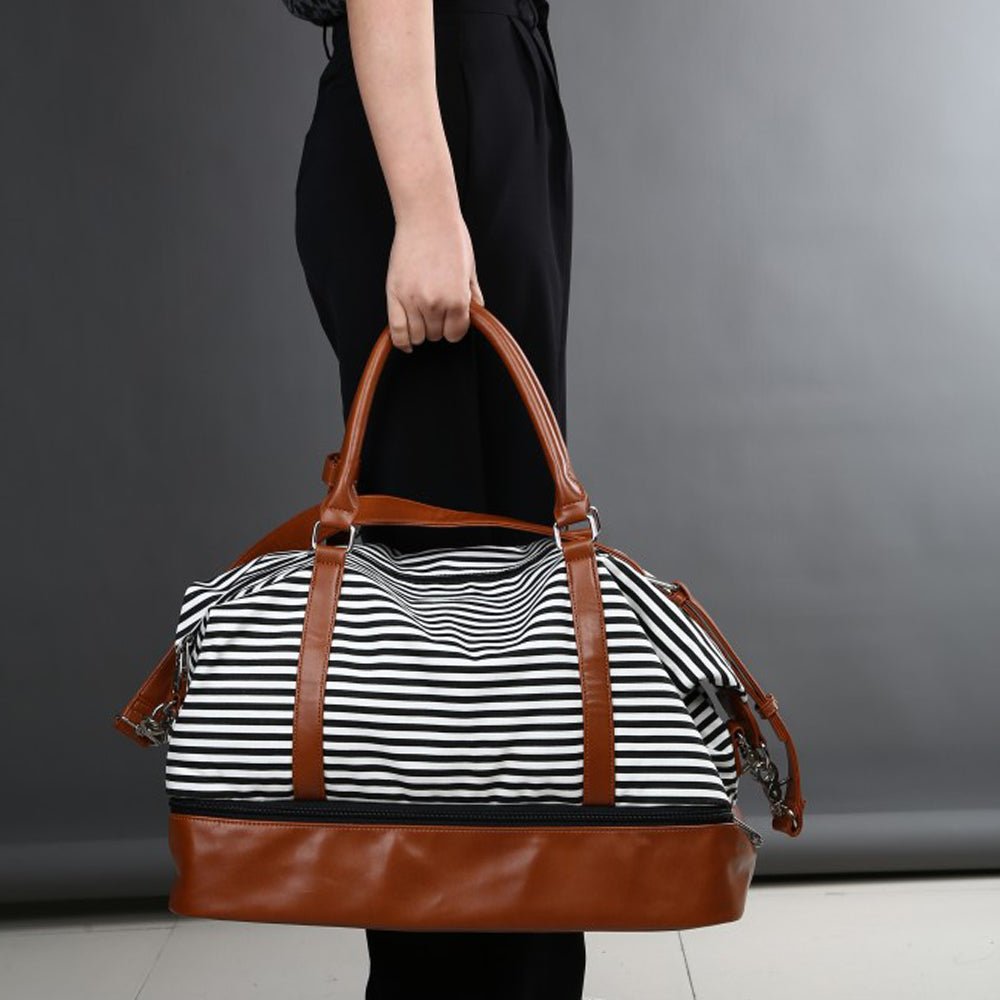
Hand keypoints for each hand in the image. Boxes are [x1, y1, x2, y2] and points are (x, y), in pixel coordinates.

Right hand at [385, 204, 484, 352]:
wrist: (427, 217)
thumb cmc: (450, 237)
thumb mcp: (470, 269)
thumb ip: (473, 295)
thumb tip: (476, 312)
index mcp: (457, 299)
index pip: (456, 333)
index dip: (456, 328)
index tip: (453, 320)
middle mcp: (435, 303)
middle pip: (436, 335)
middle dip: (439, 327)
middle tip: (438, 310)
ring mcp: (413, 300)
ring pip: (418, 336)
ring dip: (422, 331)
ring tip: (423, 316)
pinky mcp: (394, 294)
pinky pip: (396, 331)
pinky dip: (402, 341)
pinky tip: (407, 343)